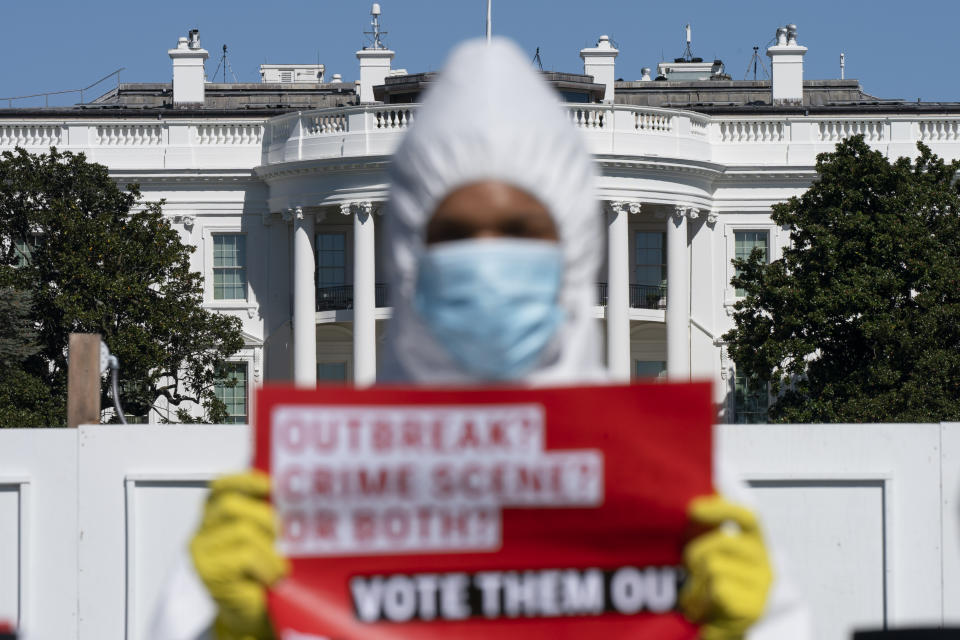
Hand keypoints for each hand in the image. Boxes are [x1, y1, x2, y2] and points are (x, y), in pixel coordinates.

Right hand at [190, 471, 288, 639]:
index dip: (244, 480)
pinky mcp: (209, 571)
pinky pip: (245, 554)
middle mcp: (203, 532)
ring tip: (280, 563)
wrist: (251, 612)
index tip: (269, 484)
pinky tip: (272, 576)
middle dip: (265, 515)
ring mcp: (202, 552)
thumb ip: (266, 512)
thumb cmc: (259, 572)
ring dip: (270, 547)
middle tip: (284, 531)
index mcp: (214, 518)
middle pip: (230, 505)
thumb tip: (290, 492)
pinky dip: (266, 564)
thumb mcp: (263, 536)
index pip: (220, 487)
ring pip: (241, 529)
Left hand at [680, 495, 772, 639]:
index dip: (722, 508)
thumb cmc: (720, 584)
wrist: (728, 627)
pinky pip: (717, 589)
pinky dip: (703, 598)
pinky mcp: (754, 606)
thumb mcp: (715, 553)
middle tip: (690, 568)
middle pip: (722, 541)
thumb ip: (712, 524)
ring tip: (698, 593)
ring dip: (696, 582)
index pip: (748, 516)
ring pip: (715, 566)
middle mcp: (765, 562)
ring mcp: (762, 585)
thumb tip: (710, 492)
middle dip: (696, 553)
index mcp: (756, 543)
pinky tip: (705, 607)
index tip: (693, 509)